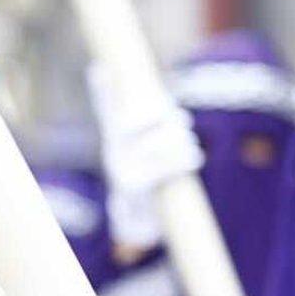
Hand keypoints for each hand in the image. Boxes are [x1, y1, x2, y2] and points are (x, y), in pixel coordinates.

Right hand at [87, 64, 202, 250]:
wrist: (141, 226)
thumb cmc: (150, 184)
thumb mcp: (143, 153)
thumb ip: (148, 125)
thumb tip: (137, 91)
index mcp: (114, 139)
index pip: (108, 109)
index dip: (104, 90)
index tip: (99, 69)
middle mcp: (113, 151)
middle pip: (144, 118)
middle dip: (170, 118)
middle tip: (184, 121)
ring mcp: (121, 168)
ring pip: (160, 139)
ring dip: (183, 140)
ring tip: (192, 147)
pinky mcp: (134, 186)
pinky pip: (167, 163)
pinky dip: (186, 158)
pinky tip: (195, 157)